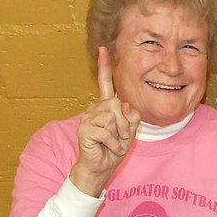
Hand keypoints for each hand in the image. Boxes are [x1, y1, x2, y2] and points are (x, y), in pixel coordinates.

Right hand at [69, 47, 140, 196]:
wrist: (101, 167)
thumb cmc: (114, 149)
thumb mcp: (130, 131)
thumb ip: (131, 117)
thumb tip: (124, 105)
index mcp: (106, 106)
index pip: (105, 83)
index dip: (105, 66)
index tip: (103, 48)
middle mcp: (95, 109)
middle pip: (116, 103)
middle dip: (125, 123)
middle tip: (123, 136)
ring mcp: (88, 118)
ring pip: (112, 117)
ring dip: (120, 134)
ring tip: (114, 143)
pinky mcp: (85, 130)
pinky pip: (107, 131)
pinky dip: (114, 144)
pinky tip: (110, 149)